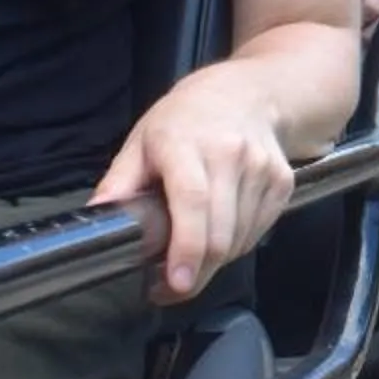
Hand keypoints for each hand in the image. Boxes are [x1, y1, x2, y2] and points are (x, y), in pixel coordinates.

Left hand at [90, 63, 295, 304]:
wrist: (251, 92)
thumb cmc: (187, 118)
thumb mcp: (142, 139)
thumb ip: (120, 181)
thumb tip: (96, 215)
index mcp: (186, 143)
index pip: (192, 200)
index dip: (186, 247)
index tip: (176, 282)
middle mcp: (230, 154)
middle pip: (219, 231)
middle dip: (197, 273)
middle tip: (171, 287)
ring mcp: (261, 168)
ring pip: (240, 239)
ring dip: (215, 260)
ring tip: (193, 254)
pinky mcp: (282, 182)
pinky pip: (258, 231)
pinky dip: (237, 244)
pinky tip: (219, 232)